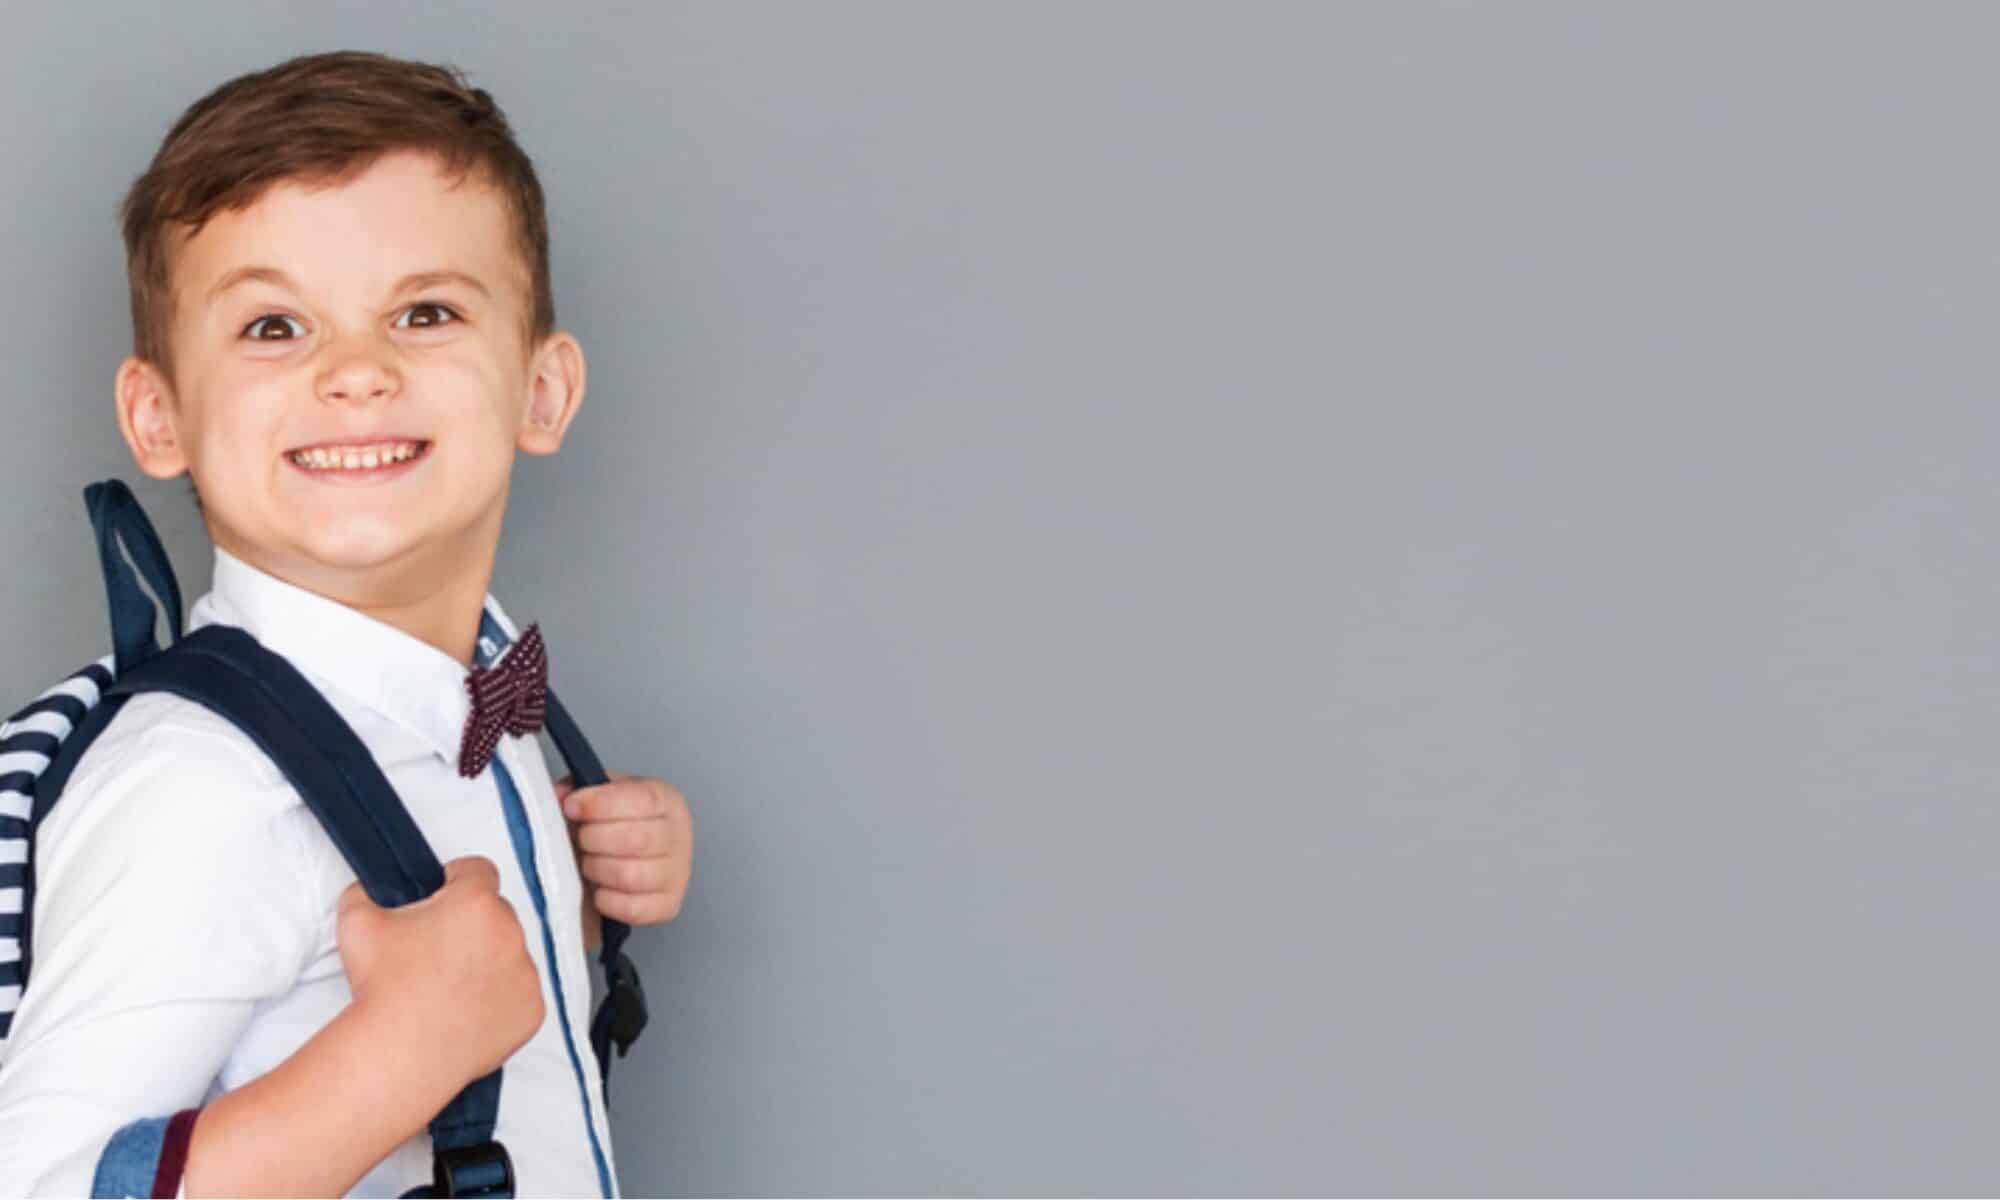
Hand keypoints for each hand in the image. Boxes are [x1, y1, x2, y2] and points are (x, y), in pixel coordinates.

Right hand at [335, 855, 545, 1091]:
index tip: (441, 898)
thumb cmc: (382, 988)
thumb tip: (370, 889)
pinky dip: (499, 1000)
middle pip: (495, 914)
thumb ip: (364, 893)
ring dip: (487, 963)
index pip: (477, 871)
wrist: (400, 1053)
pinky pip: (519, 995)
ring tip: (448, 987)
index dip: (455, 881)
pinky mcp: (532, 1010)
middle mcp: (511, 933)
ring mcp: (526, 974)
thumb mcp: (357, 924)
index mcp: (476, 903)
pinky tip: (465, 1012)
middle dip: (470, 925)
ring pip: (510, 955)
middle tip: (436, 952)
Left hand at [557, 771, 692, 944]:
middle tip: (580, 839)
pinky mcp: (668, 906)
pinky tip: (600, 888)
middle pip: (634, 839)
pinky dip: (606, 900)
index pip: (640, 800)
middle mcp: (678, 836)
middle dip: (593, 839)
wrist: (628, 858)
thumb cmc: (615, 825)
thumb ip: (579, 789)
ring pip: (629, 876)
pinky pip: (632, 908)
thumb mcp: (600, 795)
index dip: (599, 804)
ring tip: (589, 862)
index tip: (571, 807)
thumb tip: (561, 797)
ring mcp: (677, 874)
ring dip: (597, 869)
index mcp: (665, 801)